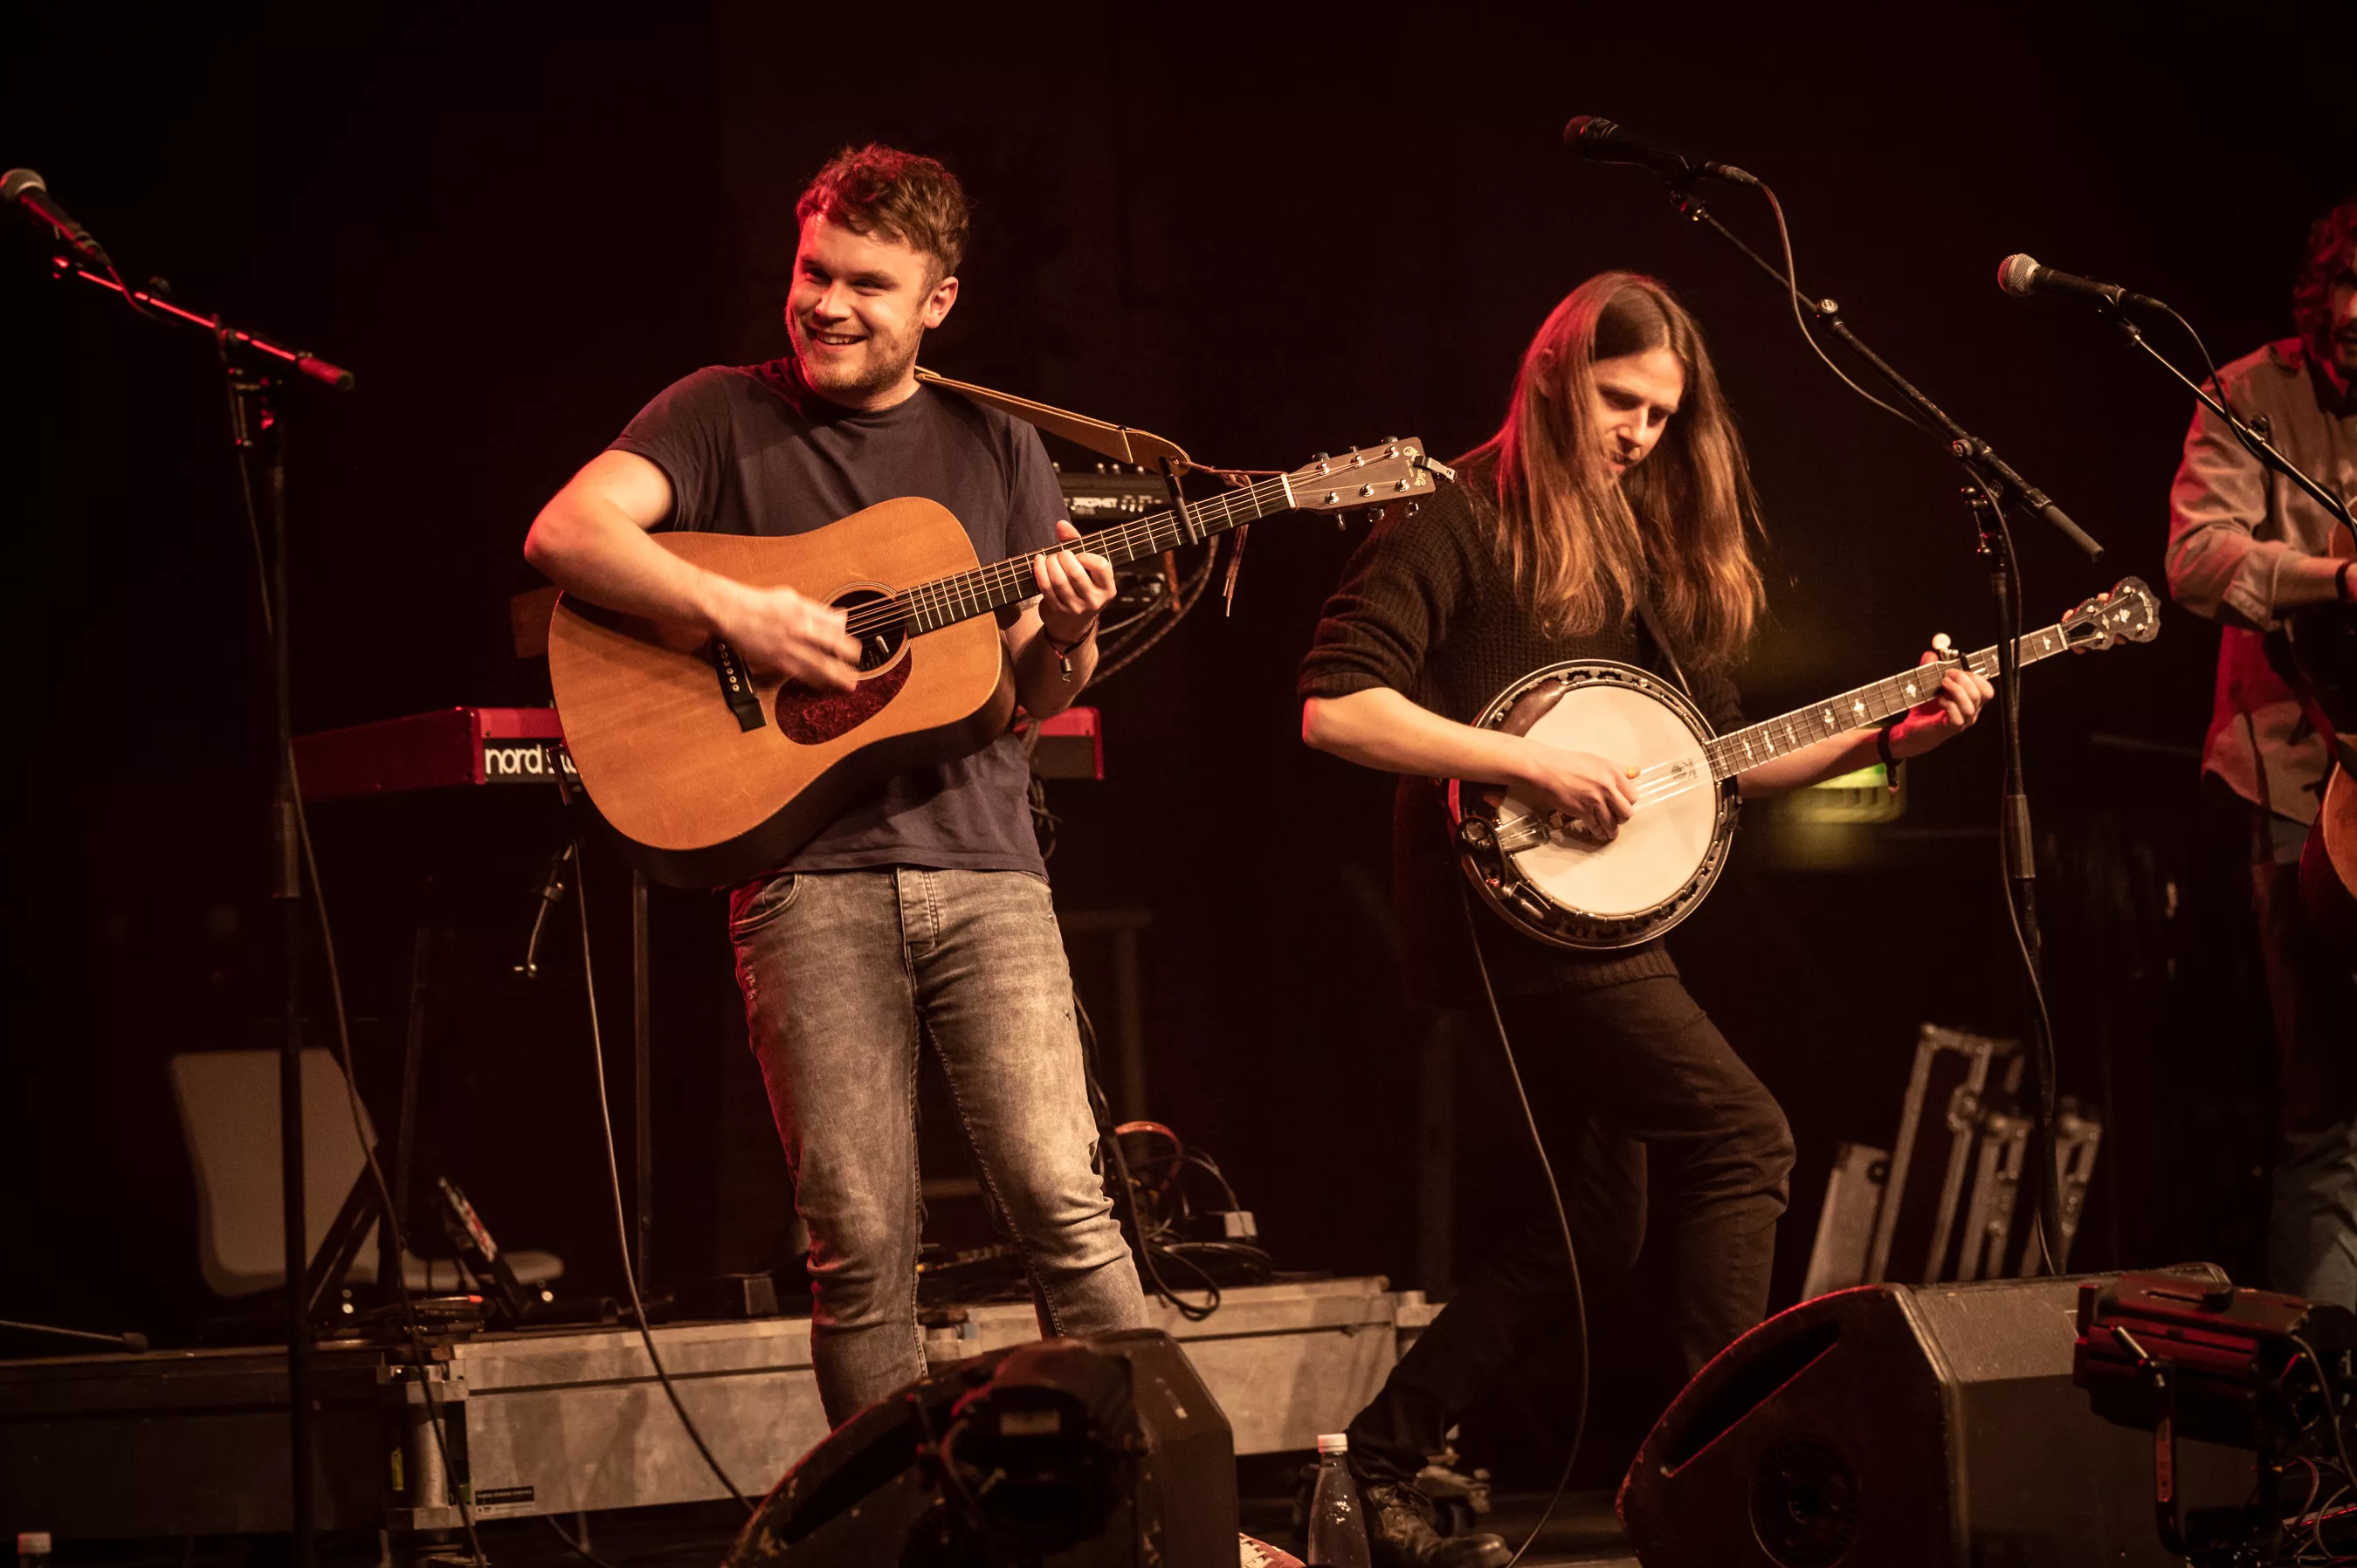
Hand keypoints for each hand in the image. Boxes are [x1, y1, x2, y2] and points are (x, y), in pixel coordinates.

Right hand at [714, 581, 862, 691]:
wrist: (730, 611)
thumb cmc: (757, 603)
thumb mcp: (789, 597)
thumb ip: (814, 608)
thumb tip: (837, 616)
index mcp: (803, 609)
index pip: (833, 624)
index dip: (845, 636)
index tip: (854, 645)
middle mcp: (799, 626)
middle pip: (832, 643)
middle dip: (848, 655)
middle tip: (859, 664)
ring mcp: (789, 645)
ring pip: (820, 663)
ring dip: (837, 675)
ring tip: (850, 684)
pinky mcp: (777, 660)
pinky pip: (801, 673)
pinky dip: (815, 681)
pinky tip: (824, 686)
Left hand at [1033, 520, 1116, 642]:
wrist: (1072, 624)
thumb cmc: (1081, 586)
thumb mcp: (1086, 567)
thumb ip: (1076, 542)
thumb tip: (1061, 524)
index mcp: (1107, 587)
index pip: (1101, 567)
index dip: (1087, 556)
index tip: (1078, 554)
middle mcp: (1094, 599)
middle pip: (1076, 573)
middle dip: (1063, 557)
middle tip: (1059, 554)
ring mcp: (1076, 608)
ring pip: (1059, 581)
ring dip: (1050, 564)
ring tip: (1049, 558)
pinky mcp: (1058, 611)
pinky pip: (1046, 588)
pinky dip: (1040, 572)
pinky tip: (1039, 563)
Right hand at [1517, 740, 1637, 842]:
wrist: (1547, 769)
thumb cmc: (1569, 762)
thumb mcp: (1597, 761)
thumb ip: (1618, 770)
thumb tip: (1636, 772)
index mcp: (1613, 772)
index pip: (1632, 795)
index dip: (1627, 802)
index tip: (1621, 805)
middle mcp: (1608, 787)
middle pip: (1626, 812)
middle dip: (1622, 818)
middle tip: (1616, 819)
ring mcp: (1595, 800)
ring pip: (1612, 824)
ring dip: (1611, 830)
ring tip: (1609, 832)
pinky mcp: (1583, 811)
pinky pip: (1596, 827)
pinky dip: (1598, 833)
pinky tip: (1598, 833)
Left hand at [1887, 650, 1994, 757]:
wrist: (1912, 730)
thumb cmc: (1925, 708)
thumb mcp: (1927, 684)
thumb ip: (1930, 668)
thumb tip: (1931, 653)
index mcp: (1971, 700)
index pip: (1986, 689)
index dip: (1975, 677)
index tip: (1956, 670)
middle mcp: (1971, 711)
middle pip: (1982, 694)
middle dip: (1966, 679)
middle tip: (1948, 674)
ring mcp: (1963, 721)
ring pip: (1971, 705)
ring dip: (1957, 690)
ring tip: (1942, 684)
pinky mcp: (1950, 728)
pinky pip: (1958, 717)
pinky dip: (1948, 704)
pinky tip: (1938, 700)